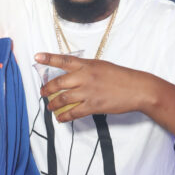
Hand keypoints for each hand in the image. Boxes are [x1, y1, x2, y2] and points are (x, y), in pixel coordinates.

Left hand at [35, 52, 150, 120]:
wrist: (138, 89)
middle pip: (58, 83)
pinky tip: (60, 118)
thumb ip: (87, 69)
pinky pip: (73, 113)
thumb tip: (73, 75)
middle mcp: (86, 77)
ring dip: (53, 104)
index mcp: (88, 65)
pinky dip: (64, 117)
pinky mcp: (93, 105)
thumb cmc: (122, 77)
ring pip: (63, 99)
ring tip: (50, 107)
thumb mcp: (102, 66)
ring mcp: (89, 92)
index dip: (49, 58)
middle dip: (47, 89)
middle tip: (42, 93)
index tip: (37, 56)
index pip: (64, 60)